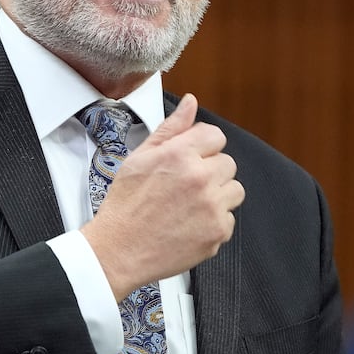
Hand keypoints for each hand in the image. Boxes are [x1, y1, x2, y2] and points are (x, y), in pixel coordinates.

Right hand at [81, 93, 244, 298]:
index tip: (191, 160)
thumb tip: (191, 103)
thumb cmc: (125, 206)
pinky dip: (214, 222)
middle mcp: (200, 178)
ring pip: (234, 190)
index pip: (215, 135)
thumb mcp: (140, 157)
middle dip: (210, 171)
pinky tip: (190, 224)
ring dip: (218, 195)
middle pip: (228, 163)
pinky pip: (229, 218)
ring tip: (189, 205)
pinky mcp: (218, 232)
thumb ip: (171, 128)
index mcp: (180, 155)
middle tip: (184, 186)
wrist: (119, 250)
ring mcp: (212, 206)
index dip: (202, 147)